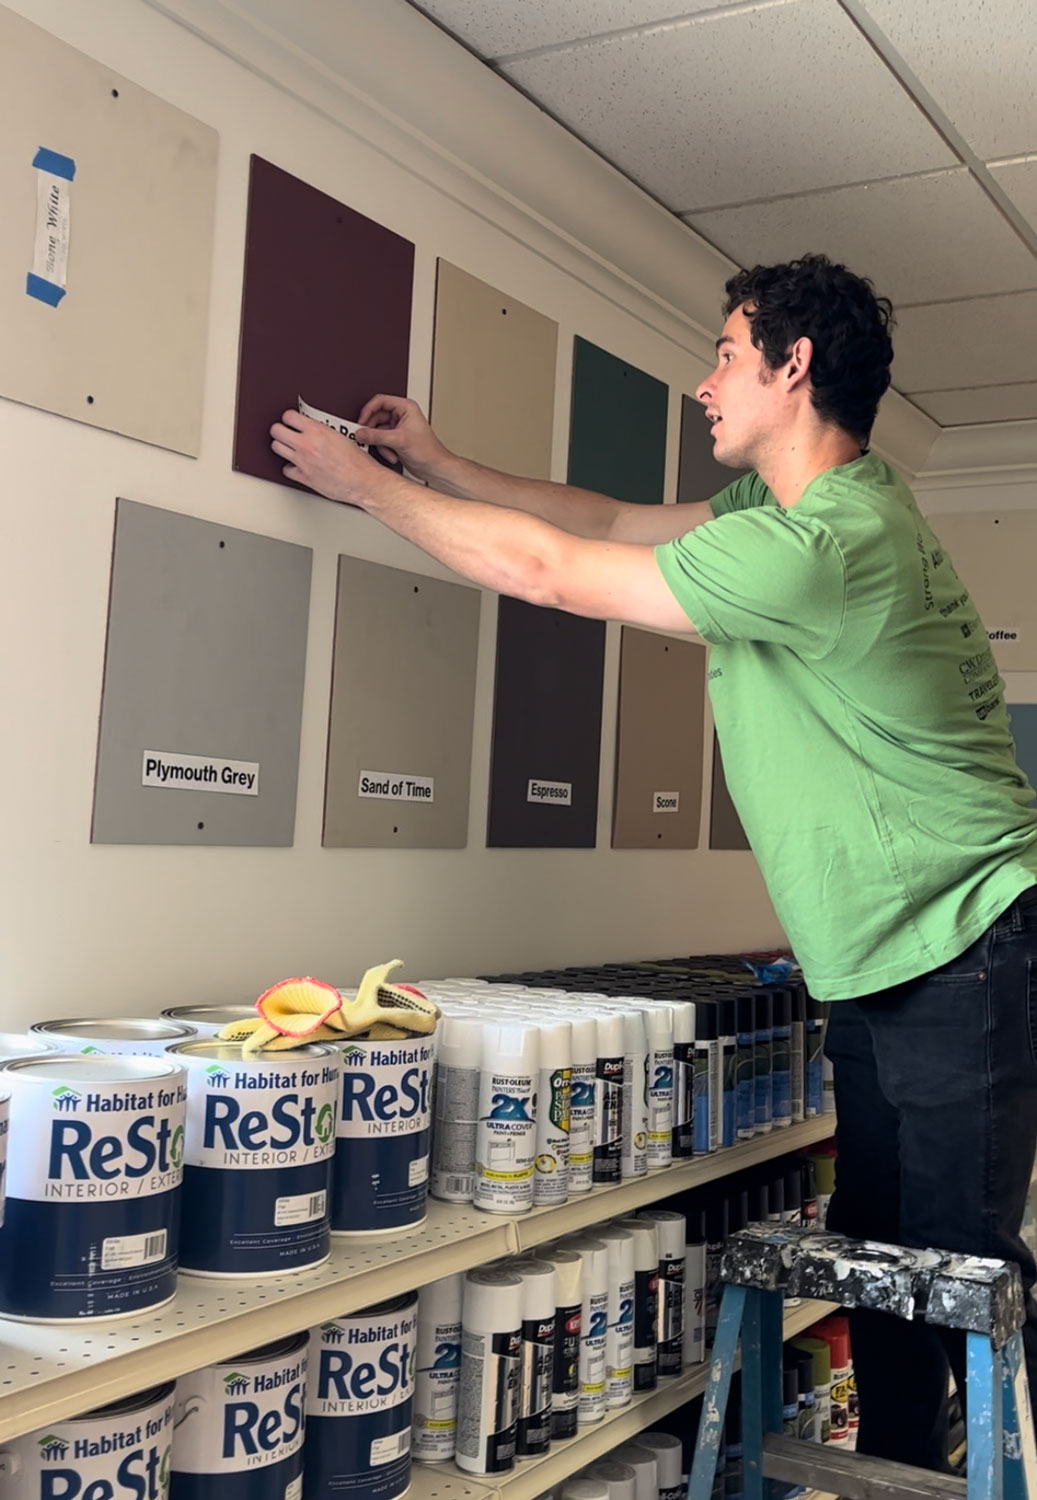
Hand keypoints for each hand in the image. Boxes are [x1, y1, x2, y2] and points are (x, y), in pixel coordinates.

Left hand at [270, 411, 384, 507]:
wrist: (364, 482)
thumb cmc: (359, 462)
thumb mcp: (342, 436)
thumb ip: (324, 432)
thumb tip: (315, 430)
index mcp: (318, 430)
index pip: (289, 416)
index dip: (288, 418)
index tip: (290, 420)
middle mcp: (307, 444)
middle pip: (276, 431)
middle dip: (279, 430)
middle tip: (284, 432)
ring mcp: (303, 461)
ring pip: (277, 448)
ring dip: (281, 446)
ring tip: (287, 447)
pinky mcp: (304, 477)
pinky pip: (286, 469)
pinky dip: (290, 467)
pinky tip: (296, 465)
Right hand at [355, 395, 449, 481]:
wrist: (435, 467)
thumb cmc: (428, 451)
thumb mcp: (399, 440)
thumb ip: (377, 436)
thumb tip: (361, 433)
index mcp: (406, 407)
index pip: (380, 401)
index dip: (368, 410)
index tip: (361, 422)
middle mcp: (402, 415)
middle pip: (376, 417)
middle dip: (373, 431)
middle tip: (367, 438)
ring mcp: (398, 428)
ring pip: (377, 430)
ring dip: (379, 443)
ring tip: (387, 450)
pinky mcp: (396, 439)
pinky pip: (381, 440)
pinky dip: (384, 449)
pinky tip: (392, 455)